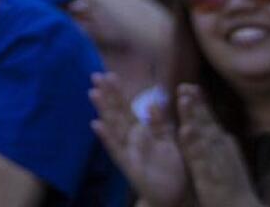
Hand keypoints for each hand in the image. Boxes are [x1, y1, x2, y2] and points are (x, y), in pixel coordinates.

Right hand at [89, 74, 186, 206]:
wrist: (176, 197)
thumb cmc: (174, 170)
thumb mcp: (171, 143)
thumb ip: (161, 124)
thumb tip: (152, 103)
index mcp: (142, 132)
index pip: (127, 108)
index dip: (118, 92)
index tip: (109, 75)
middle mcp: (131, 139)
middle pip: (117, 113)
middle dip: (107, 95)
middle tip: (95, 75)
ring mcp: (128, 151)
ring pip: (114, 126)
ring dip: (103, 110)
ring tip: (93, 93)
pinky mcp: (129, 165)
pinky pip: (116, 149)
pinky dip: (106, 137)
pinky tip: (96, 124)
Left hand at [176, 85, 260, 206]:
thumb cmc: (233, 188)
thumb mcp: (227, 162)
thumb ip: (221, 146)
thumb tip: (220, 131)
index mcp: (224, 147)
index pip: (211, 121)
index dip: (200, 104)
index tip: (190, 86)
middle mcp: (222, 150)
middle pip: (207, 123)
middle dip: (196, 103)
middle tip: (185, 84)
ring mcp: (217, 161)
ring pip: (204, 134)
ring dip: (194, 115)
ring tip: (183, 98)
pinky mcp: (210, 175)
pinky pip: (201, 157)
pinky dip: (194, 142)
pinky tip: (186, 129)